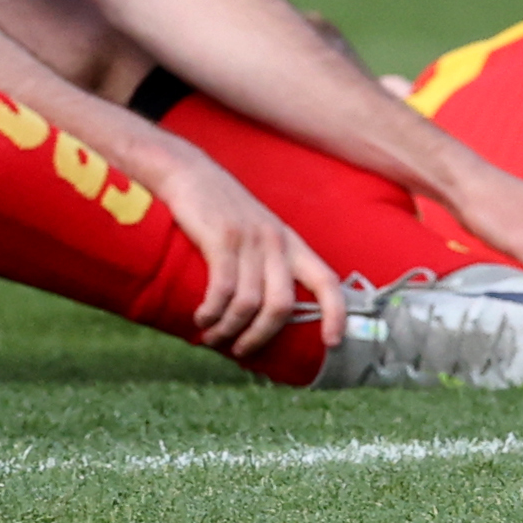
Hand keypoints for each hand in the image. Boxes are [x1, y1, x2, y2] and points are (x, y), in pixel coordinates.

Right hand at [149, 140, 340, 354]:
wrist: (186, 171)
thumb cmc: (218, 207)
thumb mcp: (255, 229)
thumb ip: (267, 261)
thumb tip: (265, 310)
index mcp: (290, 242)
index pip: (327, 280)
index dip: (336, 314)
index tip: (332, 343)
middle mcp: (275, 241)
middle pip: (282, 305)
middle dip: (261, 336)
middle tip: (242, 351)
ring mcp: (248, 239)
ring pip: (250, 303)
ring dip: (230, 329)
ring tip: (212, 337)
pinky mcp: (221, 238)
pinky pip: (223, 288)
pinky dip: (212, 311)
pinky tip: (201, 318)